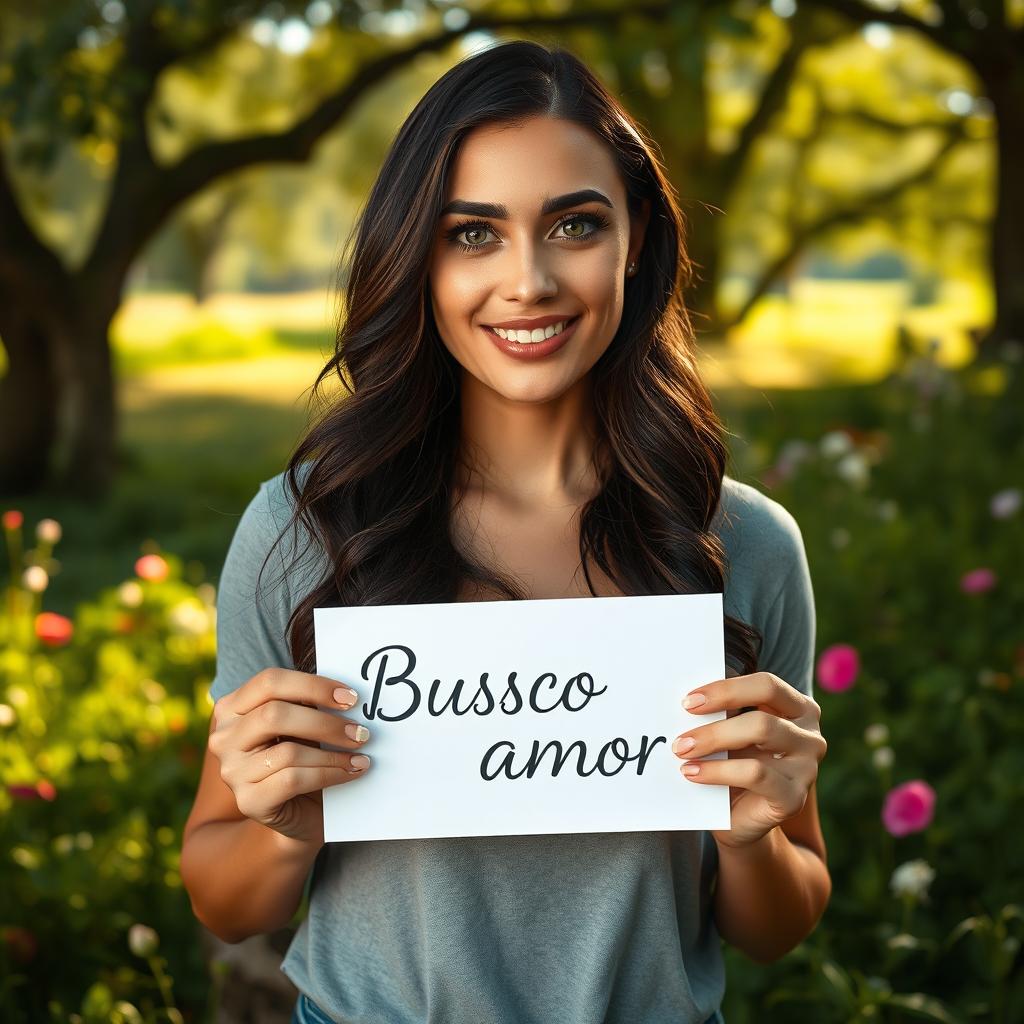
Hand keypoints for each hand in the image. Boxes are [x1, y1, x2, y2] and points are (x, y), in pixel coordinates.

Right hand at [209, 668, 371, 845]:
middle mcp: (224, 737)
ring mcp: (232, 771)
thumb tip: (346, 694)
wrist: (297, 812)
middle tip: (361, 731)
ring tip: (360, 754)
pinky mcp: (247, 801)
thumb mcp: (302, 725)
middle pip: (275, 714)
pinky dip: (329, 774)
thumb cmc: (302, 758)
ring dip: (333, 754)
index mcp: (233, 707)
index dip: (313, 686)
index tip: (350, 697)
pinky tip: (351, 771)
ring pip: (288, 751)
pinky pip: (293, 780)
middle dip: (325, 722)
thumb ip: (310, 705)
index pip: (270, 682)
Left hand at [673, 671, 825, 849]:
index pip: (767, 685)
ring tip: (682, 751)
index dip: (726, 689)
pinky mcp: (794, 798)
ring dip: (713, 741)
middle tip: (680, 734)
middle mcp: (810, 735)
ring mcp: (807, 768)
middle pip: (762, 716)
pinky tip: (693, 773)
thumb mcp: (731, 731)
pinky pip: (754, 774)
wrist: (741, 817)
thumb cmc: (734, 763)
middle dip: (715, 723)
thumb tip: (689, 697)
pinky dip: (717, 771)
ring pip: (761, 736)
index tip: (689, 701)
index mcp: (798, 708)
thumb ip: (721, 711)